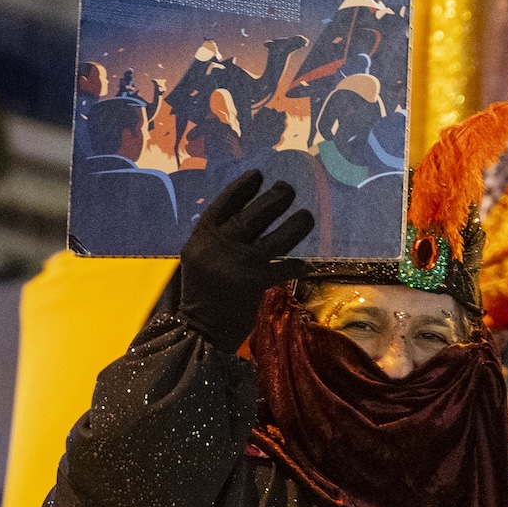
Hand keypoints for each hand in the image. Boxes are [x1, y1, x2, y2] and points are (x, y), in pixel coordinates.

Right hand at [176, 170, 313, 351]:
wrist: (199, 331)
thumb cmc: (202, 293)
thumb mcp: (199, 259)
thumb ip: (217, 238)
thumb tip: (248, 214)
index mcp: (201, 238)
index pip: (223, 205)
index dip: (241, 188)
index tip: (258, 175)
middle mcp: (219, 247)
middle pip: (252, 216)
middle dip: (274, 199)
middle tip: (288, 188)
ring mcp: (238, 264)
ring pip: (275, 238)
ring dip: (295, 225)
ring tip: (307, 216)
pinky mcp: (254, 283)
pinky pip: (284, 267)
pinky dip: (298, 265)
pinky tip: (308, 264)